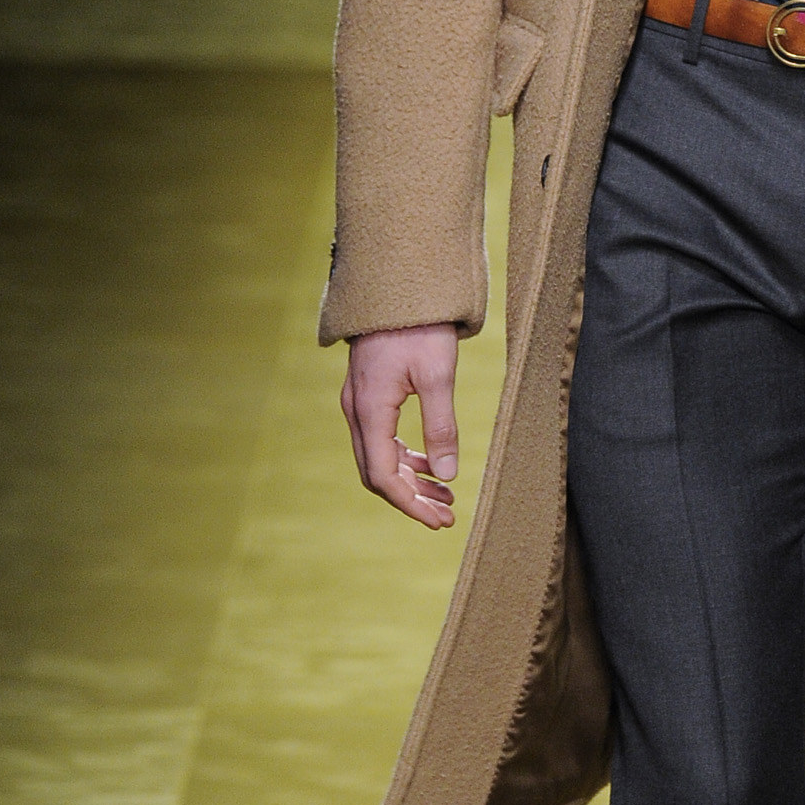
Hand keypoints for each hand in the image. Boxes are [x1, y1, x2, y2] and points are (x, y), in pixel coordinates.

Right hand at [342, 325, 461, 527]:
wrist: (397, 284)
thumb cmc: (419, 326)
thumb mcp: (438, 375)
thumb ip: (441, 427)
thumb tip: (447, 475)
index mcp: (370, 410)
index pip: (383, 475)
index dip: (409, 504)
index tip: (439, 520)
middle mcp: (357, 411)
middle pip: (377, 472)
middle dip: (411, 498)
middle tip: (447, 516)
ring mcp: (360, 403)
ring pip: (379, 457)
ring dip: (410, 480)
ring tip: (446, 496)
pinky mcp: (369, 394)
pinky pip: (382, 438)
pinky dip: (405, 457)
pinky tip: (431, 466)